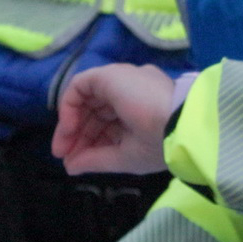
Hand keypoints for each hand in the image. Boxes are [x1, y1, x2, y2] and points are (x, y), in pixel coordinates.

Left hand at [52, 63, 174, 174]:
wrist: (178, 123)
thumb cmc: (160, 142)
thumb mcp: (126, 158)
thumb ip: (96, 160)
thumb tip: (70, 167)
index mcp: (143, 108)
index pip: (108, 123)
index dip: (88, 142)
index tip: (73, 161)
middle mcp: (132, 91)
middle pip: (95, 111)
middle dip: (77, 135)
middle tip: (64, 156)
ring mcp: (121, 80)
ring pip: (87, 97)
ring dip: (71, 122)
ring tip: (64, 146)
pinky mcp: (110, 75)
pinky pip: (80, 85)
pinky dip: (69, 105)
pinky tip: (70, 127)